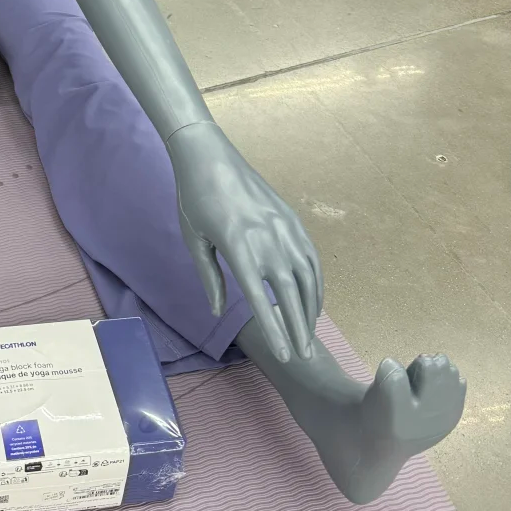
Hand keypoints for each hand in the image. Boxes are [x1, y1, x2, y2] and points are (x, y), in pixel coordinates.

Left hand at [166, 121, 323, 362]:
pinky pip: (311, 257)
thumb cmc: (194, 199)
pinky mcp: (292, 218)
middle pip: (290, 292)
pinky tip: (312, 299)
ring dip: (312, 307)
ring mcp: (283, 227)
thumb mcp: (194, 240)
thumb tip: (219, 311)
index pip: (260, 298)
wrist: (210, 156)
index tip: (284, 354)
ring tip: (310, 332)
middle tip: (305, 355)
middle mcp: (266, 238)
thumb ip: (210, 277)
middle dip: (300, 327)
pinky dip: (316, 281)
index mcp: (238, 246)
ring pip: (308, 276)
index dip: (275, 329)